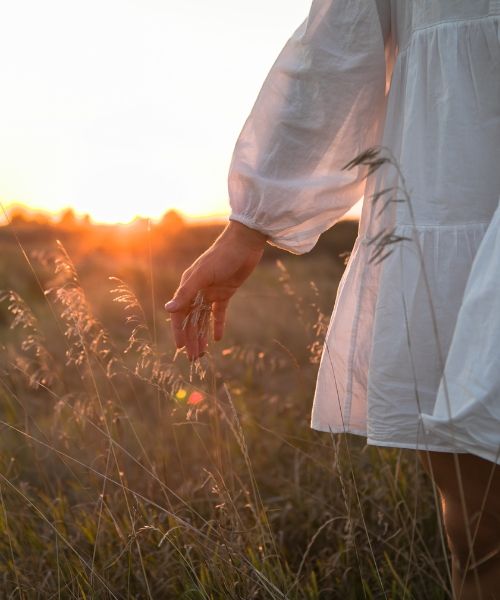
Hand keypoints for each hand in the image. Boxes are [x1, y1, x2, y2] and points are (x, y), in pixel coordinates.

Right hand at [165, 220, 266, 359]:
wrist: (244, 243)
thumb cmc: (221, 256)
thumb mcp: (202, 275)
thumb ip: (185, 293)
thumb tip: (168, 309)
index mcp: (188, 286)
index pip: (180, 314)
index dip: (179, 331)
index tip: (180, 348)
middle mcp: (197, 291)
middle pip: (192, 320)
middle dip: (191, 338)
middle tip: (193, 358)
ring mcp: (211, 292)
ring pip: (204, 319)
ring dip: (202, 335)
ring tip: (202, 353)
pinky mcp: (226, 292)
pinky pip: (219, 312)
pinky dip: (218, 325)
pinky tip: (217, 338)